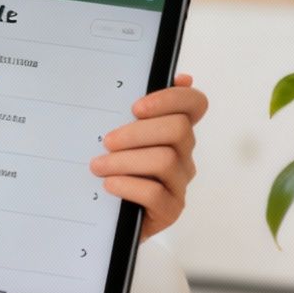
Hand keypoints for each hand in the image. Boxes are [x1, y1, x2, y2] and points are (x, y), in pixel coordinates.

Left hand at [89, 73, 206, 240]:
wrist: (105, 215)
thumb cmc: (113, 167)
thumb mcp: (120, 136)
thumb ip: (139, 111)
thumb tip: (180, 77)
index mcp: (174, 131)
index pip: (195, 104)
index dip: (171, 98)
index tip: (136, 107)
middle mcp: (184, 155)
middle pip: (178, 130)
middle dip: (137, 132)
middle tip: (107, 141)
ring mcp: (179, 183)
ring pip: (164, 160)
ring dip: (124, 161)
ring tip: (98, 166)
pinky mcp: (170, 210)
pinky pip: (155, 193)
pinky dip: (127, 185)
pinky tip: (109, 185)